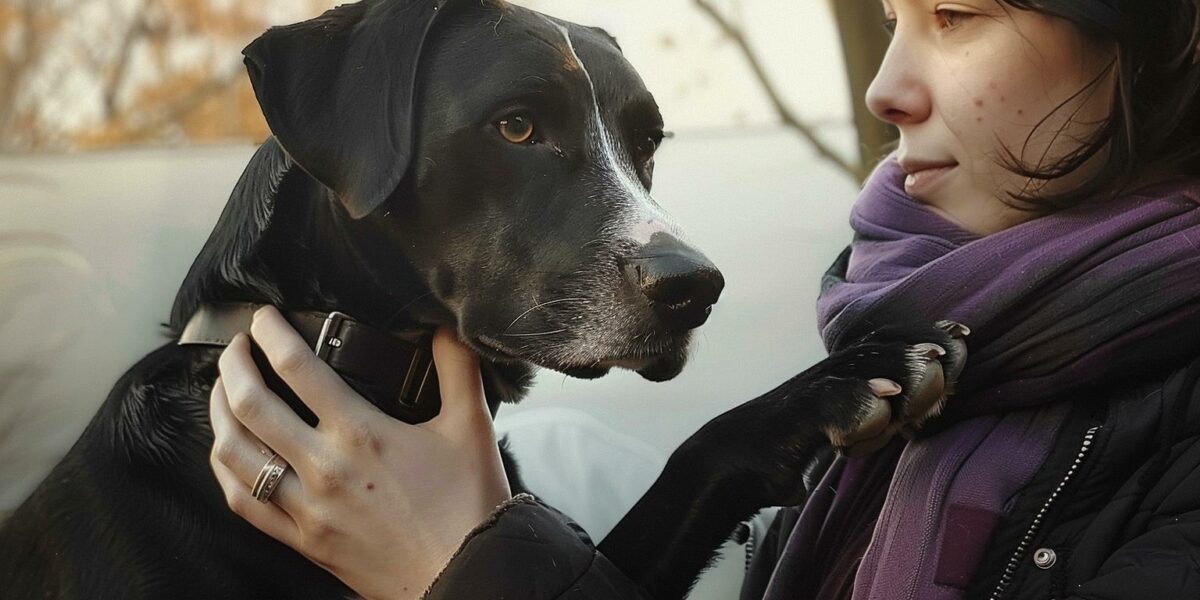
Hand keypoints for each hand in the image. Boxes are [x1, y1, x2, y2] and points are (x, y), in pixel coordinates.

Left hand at [209, 306, 510, 599]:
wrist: (466, 576)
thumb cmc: (469, 506)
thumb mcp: (471, 427)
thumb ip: (457, 369)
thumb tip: (445, 326)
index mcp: (361, 433)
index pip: (296, 366)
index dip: (270, 331)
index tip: (264, 317)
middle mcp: (323, 467)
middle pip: (250, 403)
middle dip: (232, 363)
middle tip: (236, 345)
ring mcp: (306, 507)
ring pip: (234, 452)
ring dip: (218, 412)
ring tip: (222, 391)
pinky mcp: (302, 540)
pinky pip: (242, 502)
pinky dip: (225, 469)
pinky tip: (229, 451)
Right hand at [677, 320, 968, 505]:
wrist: (733, 462)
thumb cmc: (793, 445)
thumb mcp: (848, 427)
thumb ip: (884, 417)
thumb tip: (933, 410)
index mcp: (843, 372)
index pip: (887, 341)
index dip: (924, 332)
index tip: (962, 336)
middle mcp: (829, 373)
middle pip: (879, 343)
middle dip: (920, 340)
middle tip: (955, 348)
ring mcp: (810, 390)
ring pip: (859, 364)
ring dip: (901, 361)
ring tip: (934, 363)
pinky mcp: (794, 416)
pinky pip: (827, 400)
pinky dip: (859, 397)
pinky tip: (886, 400)